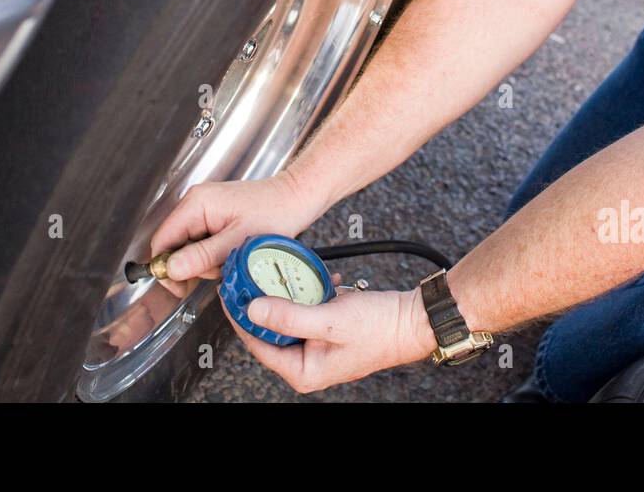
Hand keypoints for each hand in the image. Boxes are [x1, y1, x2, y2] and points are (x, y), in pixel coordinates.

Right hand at [149, 172, 322, 281]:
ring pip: (189, 247)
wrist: (296, 197)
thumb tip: (172, 269)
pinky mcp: (215, 216)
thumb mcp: (238, 241)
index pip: (162, 240)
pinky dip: (214, 254)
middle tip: (218, 268)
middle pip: (174, 245)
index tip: (181, 287)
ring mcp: (205, 209)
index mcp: (197, 204)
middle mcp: (196, 202)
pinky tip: (231, 253)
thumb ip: (203, 256)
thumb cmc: (276, 212)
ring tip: (230, 258)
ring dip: (206, 262)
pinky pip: (203, 242)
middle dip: (192, 265)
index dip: (166, 267)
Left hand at [223, 286, 436, 393]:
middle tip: (250, 276)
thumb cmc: (379, 328)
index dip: (241, 316)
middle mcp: (307, 363)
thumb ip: (289, 316)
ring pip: (288, 316)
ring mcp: (317, 347)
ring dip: (287, 294)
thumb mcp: (329, 320)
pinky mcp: (327, 331)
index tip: (230, 292)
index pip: (257, 343)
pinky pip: (307, 310)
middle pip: (270, 329)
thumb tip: (253, 311)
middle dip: (263, 301)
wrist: (413, 320)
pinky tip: (317, 280)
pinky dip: (309, 293)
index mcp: (302, 371)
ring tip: (281, 273)